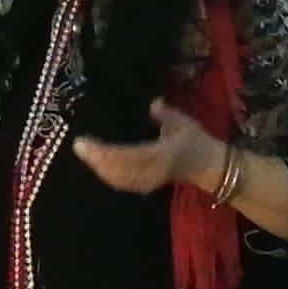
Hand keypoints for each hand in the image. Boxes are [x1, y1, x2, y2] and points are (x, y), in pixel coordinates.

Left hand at [71, 99, 220, 194]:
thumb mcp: (182, 122)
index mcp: (163, 155)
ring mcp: (149, 181)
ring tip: (85, 153)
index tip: (87, 142)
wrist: (208, 166)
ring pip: (119, 179)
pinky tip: (97, 167)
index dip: (105, 152)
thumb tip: (153, 102)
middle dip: (97, 160)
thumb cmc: (195, 140)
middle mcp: (153, 171)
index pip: (128, 155)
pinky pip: (123, 183)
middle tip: (79, 146)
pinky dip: (108, 176)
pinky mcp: (146, 186)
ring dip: (100, 168)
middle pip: (118, 170)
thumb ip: (165, 114)